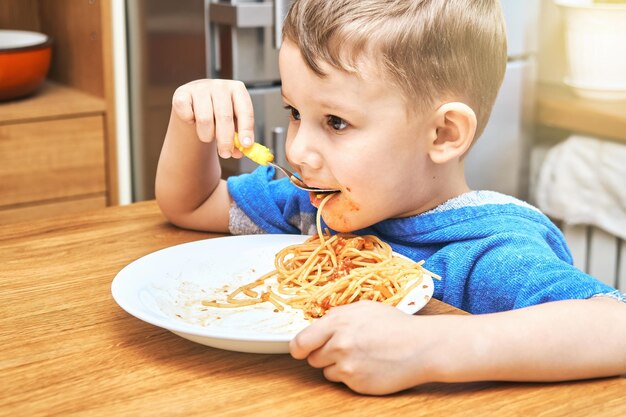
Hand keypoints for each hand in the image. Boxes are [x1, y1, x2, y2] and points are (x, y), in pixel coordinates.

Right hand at [171, 79, 254, 157]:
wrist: (195, 105)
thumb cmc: (218, 115)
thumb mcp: (233, 124)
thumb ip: (239, 138)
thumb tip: (239, 152)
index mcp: (237, 89)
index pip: (245, 110)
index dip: (246, 129)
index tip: (246, 145)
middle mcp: (220, 85)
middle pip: (224, 117)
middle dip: (225, 140)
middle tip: (225, 154)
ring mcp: (200, 87)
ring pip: (204, 119)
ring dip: (206, 135)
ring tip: (208, 136)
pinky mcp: (182, 93)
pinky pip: (187, 115)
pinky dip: (190, 123)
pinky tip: (193, 121)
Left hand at [289, 301, 435, 394]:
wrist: (421, 347)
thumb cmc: (396, 325)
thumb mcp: (364, 308)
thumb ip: (338, 315)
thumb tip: (319, 323)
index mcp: (337, 322)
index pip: (301, 341)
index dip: (299, 347)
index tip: (302, 349)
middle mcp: (339, 345)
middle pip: (312, 358)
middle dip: (323, 354)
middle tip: (344, 348)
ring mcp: (347, 366)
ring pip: (326, 371)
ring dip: (338, 366)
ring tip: (361, 355)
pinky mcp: (357, 384)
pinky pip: (343, 382)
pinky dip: (352, 376)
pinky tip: (369, 365)